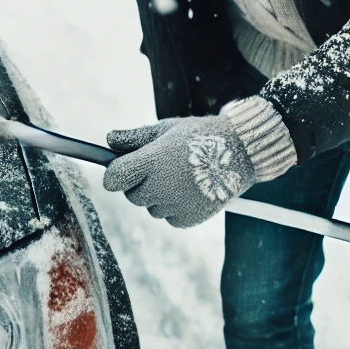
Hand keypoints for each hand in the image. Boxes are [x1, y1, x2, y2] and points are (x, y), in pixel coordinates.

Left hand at [103, 115, 256, 227]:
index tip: (118, 171)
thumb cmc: (200, 136)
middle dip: (139, 184)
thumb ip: (135, 138)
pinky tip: (189, 190)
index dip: (113, 175)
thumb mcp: (166, 129)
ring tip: (180, 177)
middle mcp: (161, 186)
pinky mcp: (188, 219)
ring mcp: (175, 205)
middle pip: (132, 195)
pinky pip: (169, 217)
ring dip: (158, 196)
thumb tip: (109, 140)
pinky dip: (174, 207)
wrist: (241, 152)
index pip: (114, 178)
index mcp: (152, 161)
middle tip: (159, 168)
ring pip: (151, 208)